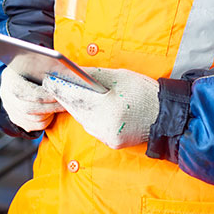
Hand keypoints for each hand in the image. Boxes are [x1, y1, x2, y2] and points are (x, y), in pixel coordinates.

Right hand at [0, 66, 63, 132]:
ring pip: (33, 120)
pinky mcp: (16, 119)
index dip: (48, 96)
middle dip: (52, 107)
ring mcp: (10, 110)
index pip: (30, 93)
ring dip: (50, 113)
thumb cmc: (29, 67)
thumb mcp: (34, 63)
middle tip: (67, 103)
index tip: (62, 94)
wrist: (15, 76)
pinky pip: (33, 126)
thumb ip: (47, 67)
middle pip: (30, 109)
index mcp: (10, 80)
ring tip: (62, 106)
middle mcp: (7, 97)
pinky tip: (52, 111)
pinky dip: (46, 120)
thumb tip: (67, 72)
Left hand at [43, 67, 159, 148]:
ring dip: (79, 108)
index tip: (49, 80)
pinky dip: (90, 118)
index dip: (60, 88)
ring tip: (76, 94)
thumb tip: (72, 69)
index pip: (76, 97)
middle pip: (77, 110)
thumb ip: (93, 74)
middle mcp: (106, 125)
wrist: (164, 114)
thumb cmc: (143, 91)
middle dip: (68, 97)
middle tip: (59, 85)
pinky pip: (94, 128)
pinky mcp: (112, 143)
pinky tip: (92, 108)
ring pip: (83, 120)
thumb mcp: (119, 76)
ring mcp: (108, 137)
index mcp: (108, 106)